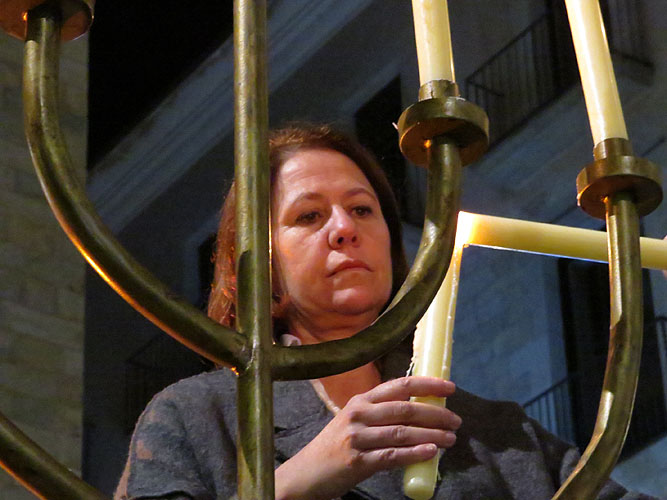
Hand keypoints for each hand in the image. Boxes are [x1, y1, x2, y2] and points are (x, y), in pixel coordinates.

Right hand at [274, 376, 460, 499]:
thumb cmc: (335, 446)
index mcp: (361, 400)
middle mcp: (359, 414)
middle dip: (436, 413)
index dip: (427, 384)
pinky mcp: (357, 461)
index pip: (399, 385)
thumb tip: (420, 413)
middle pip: (404, 408)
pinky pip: (392, 456)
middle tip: (456, 420)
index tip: (450, 388)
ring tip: (451, 439)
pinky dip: (414, 454)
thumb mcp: (354, 421)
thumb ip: (381, 414)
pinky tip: (432, 453)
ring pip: (402, 432)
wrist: (306, 473)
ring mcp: (357, 437)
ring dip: (432, 435)